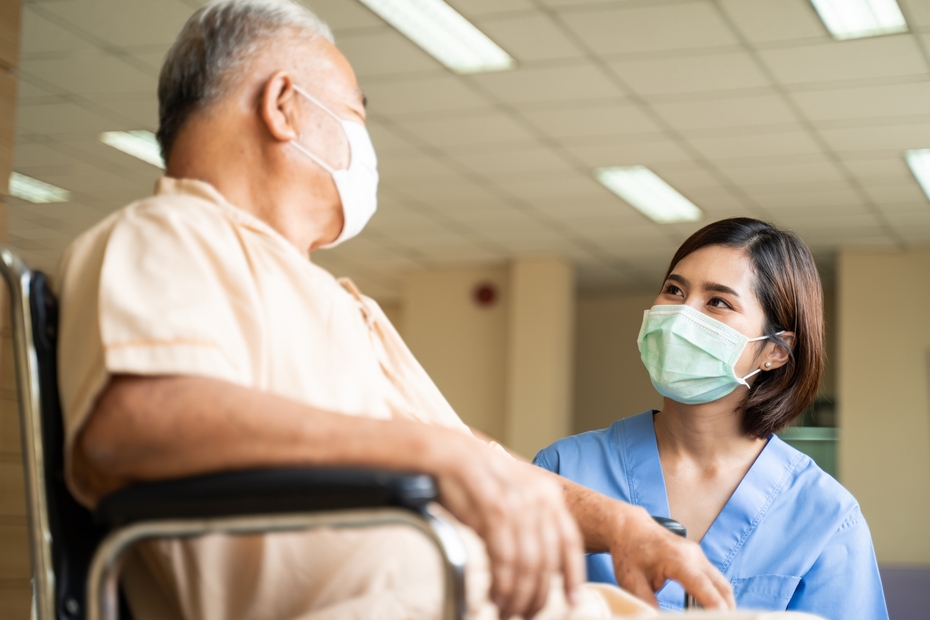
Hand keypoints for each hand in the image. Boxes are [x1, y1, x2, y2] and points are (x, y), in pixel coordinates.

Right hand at [431, 435, 584, 618]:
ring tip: (506, 611)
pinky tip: (495, 596)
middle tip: (525, 615)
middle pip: (547, 559)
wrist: (446, 453)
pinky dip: (501, 582)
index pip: (569, 541)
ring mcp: (518, 500)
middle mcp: (538, 496)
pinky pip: (504, 555)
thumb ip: (527, 528)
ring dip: (517, 594)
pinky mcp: (494, 506)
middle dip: (538, 594)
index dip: (573, 573)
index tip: (573, 599)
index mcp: (548, 494)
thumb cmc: (475, 481)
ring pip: (527, 562)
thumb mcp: (510, 501)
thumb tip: (534, 569)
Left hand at [607, 505, 734, 609]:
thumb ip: (648, 603)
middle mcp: (693, 556)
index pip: (702, 586)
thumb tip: (660, 618)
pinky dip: (717, 596)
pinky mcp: (698, 558)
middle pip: (722, 588)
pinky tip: (708, 610)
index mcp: (677, 559)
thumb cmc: (630, 551)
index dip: (714, 606)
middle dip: (726, 611)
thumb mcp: (632, 581)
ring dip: (723, 604)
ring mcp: (698, 555)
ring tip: (712, 618)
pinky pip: (715, 580)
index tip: (722, 619)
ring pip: (722, 585)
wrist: (630, 527)